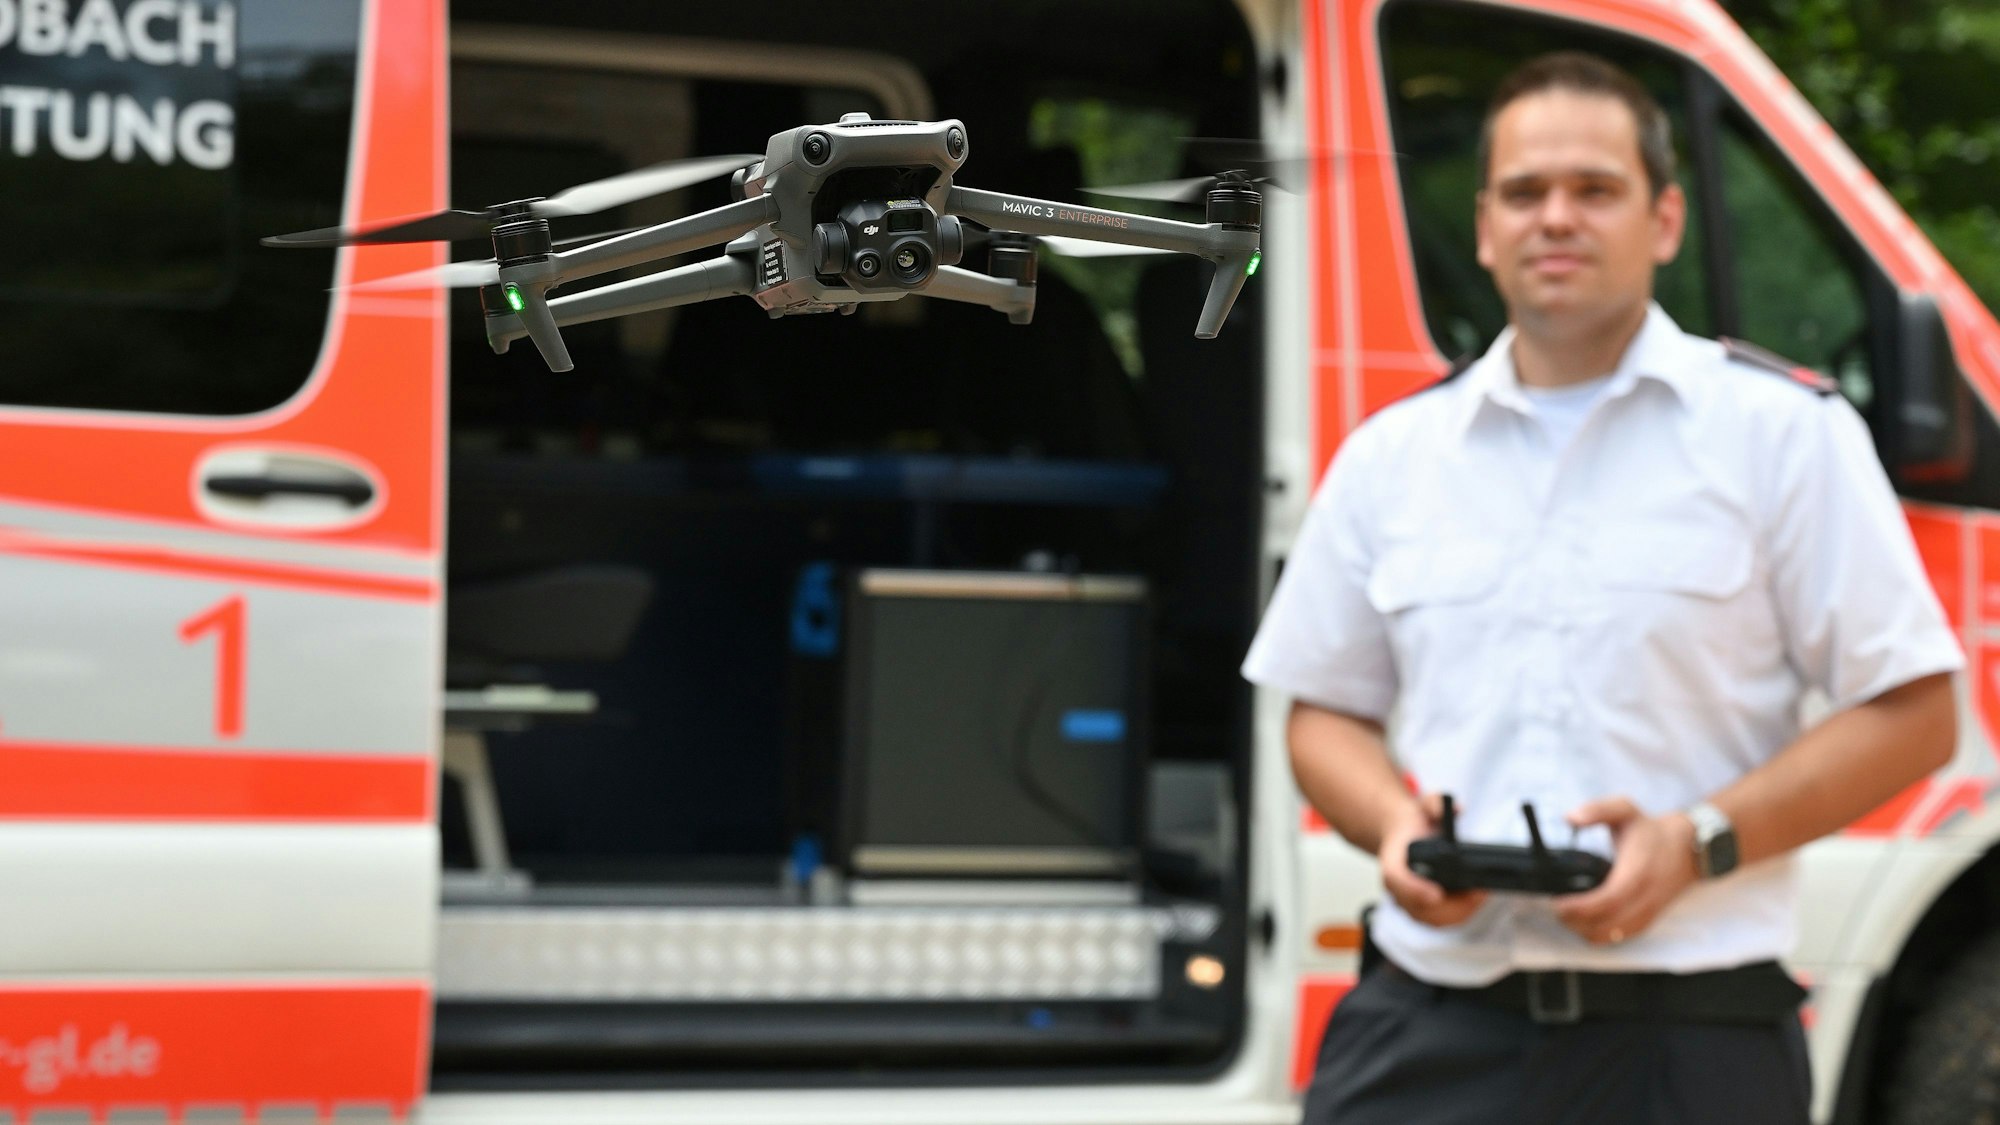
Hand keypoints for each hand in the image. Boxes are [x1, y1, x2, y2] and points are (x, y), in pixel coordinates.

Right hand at [1380, 793, 1488, 926]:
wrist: (1401, 835)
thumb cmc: (1414, 824)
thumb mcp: (1424, 804)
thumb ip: (1436, 804)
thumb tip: (1458, 810)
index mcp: (1391, 857)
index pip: (1395, 878)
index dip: (1414, 890)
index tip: (1436, 893)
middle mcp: (1395, 884)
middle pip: (1417, 908)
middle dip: (1451, 906)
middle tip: (1477, 892)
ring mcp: (1405, 900)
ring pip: (1430, 919)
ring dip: (1458, 912)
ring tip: (1479, 895)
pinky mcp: (1418, 910)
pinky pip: (1437, 921)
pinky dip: (1457, 915)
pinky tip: (1473, 901)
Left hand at [1553, 796, 1697, 944]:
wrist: (1689, 849)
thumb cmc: (1652, 831)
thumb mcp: (1625, 810)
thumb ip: (1597, 810)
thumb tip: (1570, 818)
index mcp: (1636, 873)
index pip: (1606, 902)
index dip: (1579, 908)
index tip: (1557, 903)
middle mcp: (1644, 898)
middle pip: (1606, 925)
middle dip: (1574, 922)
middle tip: (1555, 908)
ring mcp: (1647, 912)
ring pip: (1612, 936)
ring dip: (1585, 931)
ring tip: (1567, 915)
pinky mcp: (1648, 920)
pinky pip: (1621, 937)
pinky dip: (1600, 935)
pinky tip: (1585, 922)